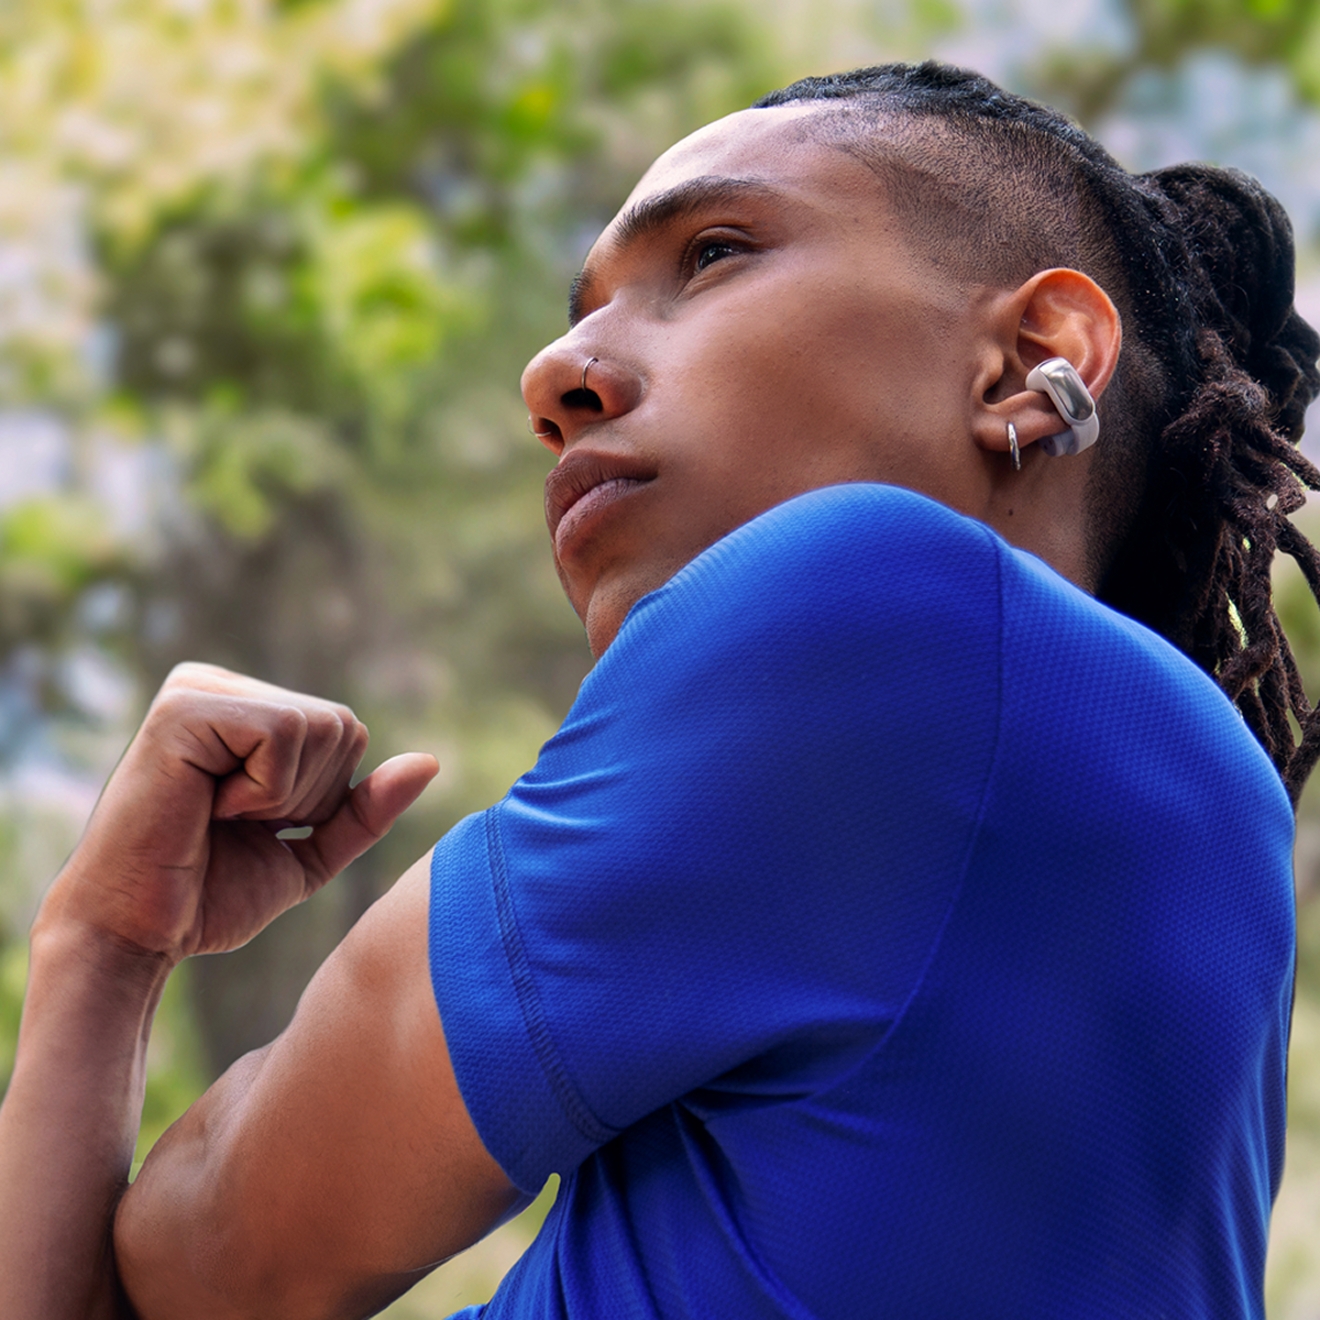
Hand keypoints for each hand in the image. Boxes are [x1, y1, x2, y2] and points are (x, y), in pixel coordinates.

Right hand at [36, 663, 438, 963]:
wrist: (138, 935)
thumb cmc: (210, 894)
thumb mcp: (311, 849)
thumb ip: (365, 808)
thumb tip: (430, 762)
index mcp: (245, 708)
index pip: (346, 730)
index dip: (322, 797)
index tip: (253, 824)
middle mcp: (219, 685)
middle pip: (341, 725)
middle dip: (307, 796)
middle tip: (232, 823)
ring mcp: (197, 688)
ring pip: (320, 725)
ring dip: (282, 795)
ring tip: (217, 813)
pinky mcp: (183, 707)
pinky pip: (285, 733)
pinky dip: (263, 789)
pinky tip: (206, 805)